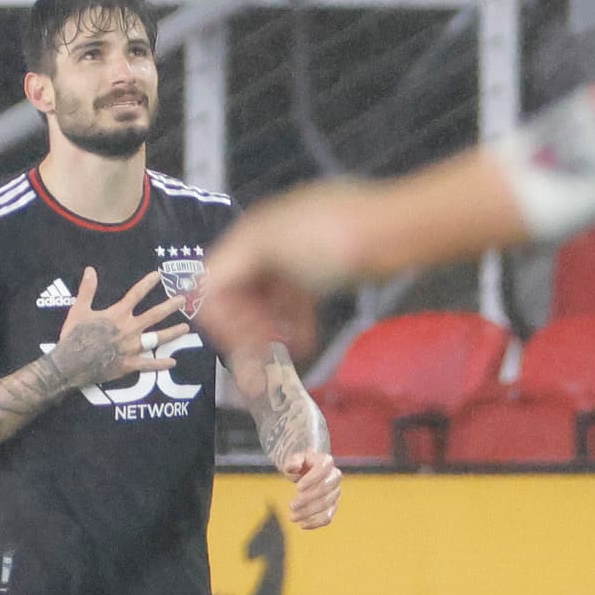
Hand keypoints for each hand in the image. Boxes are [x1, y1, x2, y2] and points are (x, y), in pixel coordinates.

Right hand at [49, 267, 188, 387]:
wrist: (70, 364)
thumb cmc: (74, 336)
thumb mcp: (78, 310)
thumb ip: (87, 290)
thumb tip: (90, 269)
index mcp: (117, 315)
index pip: (135, 294)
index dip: (147, 283)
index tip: (158, 275)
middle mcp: (129, 329)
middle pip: (154, 315)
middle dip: (170, 306)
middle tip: (183, 300)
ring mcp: (131, 347)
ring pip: (157, 338)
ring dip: (172, 333)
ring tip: (186, 329)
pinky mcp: (129, 364)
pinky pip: (148, 364)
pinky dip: (160, 364)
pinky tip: (173, 362)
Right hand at [204, 183, 368, 357]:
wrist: (393, 231)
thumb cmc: (332, 238)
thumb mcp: (266, 248)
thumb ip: (229, 273)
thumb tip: (202, 292)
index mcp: (252, 230)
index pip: (215, 280)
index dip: (220, 319)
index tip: (237, 350)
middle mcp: (271, 239)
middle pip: (241, 293)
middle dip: (246, 329)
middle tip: (259, 363)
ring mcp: (300, 254)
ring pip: (270, 300)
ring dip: (269, 330)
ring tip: (281, 357)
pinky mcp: (326, 267)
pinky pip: (298, 299)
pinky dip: (295, 324)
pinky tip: (302, 346)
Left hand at [284, 449, 341, 530]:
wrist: (309, 472)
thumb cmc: (302, 465)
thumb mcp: (295, 459)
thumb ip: (293, 461)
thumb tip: (295, 467)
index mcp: (326, 461)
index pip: (323, 469)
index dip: (312, 479)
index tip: (298, 488)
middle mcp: (334, 476)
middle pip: (325, 489)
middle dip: (307, 499)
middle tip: (291, 505)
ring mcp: (335, 492)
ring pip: (326, 505)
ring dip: (309, 513)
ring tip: (293, 517)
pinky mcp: (333, 506)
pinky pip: (328, 517)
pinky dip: (315, 523)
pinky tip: (302, 524)